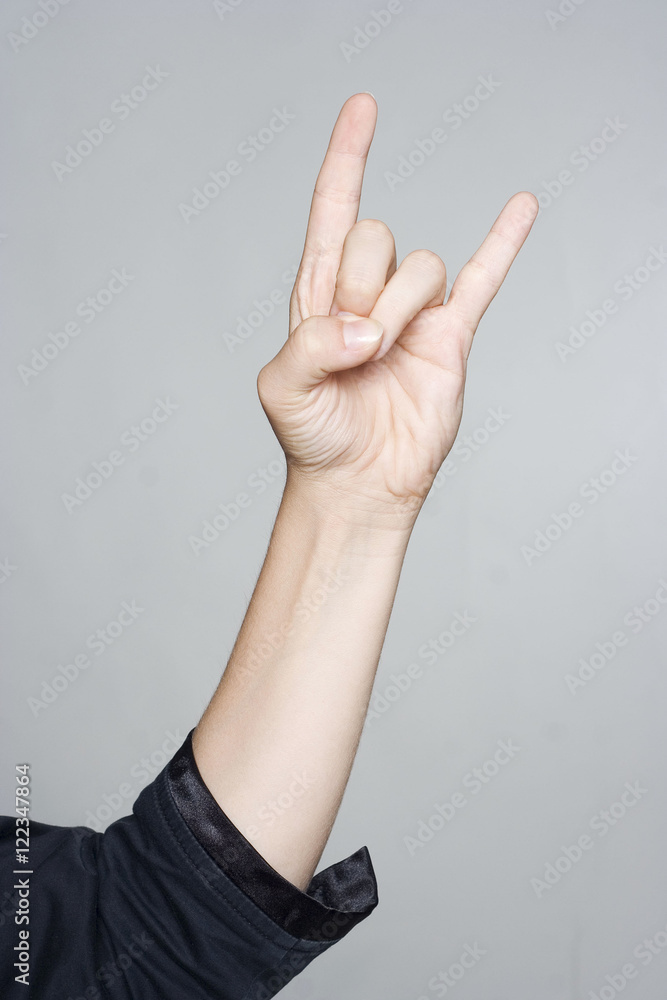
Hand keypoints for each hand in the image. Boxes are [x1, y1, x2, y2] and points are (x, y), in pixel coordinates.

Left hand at [257, 93, 538, 528]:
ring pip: (422, 266)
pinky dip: (503, 244)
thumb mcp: (282, 390)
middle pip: (377, 235)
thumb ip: (311, 347)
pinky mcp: (450, 338)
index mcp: (320, 291)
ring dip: (401, 310)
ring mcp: (412, 312)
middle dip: (364, 287)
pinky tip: (521, 206)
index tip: (362, 108)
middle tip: (354, 343)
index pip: (334, 208)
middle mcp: (367, 291)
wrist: (357, 482)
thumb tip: (369, 328)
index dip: (346, 158)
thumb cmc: (314, 435)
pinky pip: (483, 280)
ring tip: (382, 358)